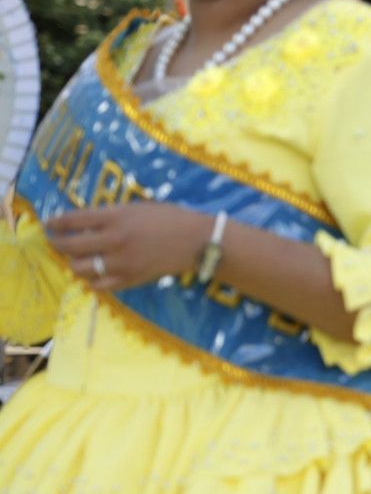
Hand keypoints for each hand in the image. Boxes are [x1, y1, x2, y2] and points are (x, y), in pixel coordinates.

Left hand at [47, 204, 211, 289]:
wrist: (197, 241)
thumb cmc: (170, 218)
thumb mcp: (138, 208)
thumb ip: (111, 215)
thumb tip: (86, 222)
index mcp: (115, 217)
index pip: (73, 220)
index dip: (56, 222)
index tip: (49, 223)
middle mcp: (113, 240)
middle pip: (70, 246)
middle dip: (57, 243)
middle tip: (56, 241)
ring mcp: (120, 262)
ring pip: (80, 268)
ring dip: (74, 262)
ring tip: (76, 258)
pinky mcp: (130, 279)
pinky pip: (100, 285)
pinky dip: (92, 280)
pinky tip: (95, 274)